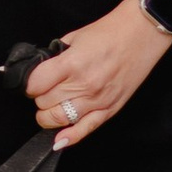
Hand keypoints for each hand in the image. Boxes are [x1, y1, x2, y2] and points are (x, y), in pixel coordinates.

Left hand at [25, 0, 171, 150]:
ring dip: (50, 115)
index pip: (34, 86)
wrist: (142, 33)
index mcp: (71, 64)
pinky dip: (70, 137)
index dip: (29, 84)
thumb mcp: (75, 37)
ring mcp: (97, 100)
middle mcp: (83, 85)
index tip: (33, 81)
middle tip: (46, 88)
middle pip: (44, 104)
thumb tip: (39, 70)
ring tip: (53, 105)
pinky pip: (86, 129)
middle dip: (40, 96)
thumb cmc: (111, 31)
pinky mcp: (110, 108)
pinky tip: (60, 139)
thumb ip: (56, 57)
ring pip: (59, 120)